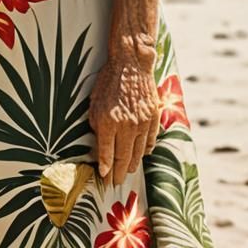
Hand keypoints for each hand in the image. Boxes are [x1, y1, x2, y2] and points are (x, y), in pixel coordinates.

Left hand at [88, 46, 159, 185]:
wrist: (131, 65)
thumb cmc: (108, 81)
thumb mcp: (94, 103)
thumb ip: (97, 125)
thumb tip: (100, 145)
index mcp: (108, 121)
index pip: (107, 153)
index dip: (105, 169)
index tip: (103, 178)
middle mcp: (126, 126)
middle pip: (123, 158)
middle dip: (117, 173)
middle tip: (114, 182)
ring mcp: (142, 123)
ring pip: (138, 153)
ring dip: (131, 165)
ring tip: (125, 173)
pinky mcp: (153, 119)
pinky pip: (150, 141)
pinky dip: (144, 151)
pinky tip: (140, 156)